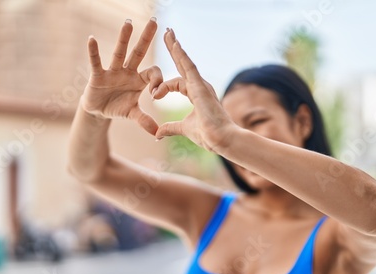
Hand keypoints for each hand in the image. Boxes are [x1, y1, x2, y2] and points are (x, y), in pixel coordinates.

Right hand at [82, 18, 162, 134]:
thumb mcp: (132, 114)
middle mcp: (128, 71)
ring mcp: (113, 71)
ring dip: (124, 38)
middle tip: (154, 21)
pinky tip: (91, 39)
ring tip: (129, 22)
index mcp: (139, 80)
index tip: (156, 94)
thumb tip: (156, 133)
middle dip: (147, 38)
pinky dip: (94, 52)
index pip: (153, 73)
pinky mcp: (98, 75)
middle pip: (139, 52)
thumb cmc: (118, 107)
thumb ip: (144, 120)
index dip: (157, 81)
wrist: (99, 110)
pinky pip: (96, 62)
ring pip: (120, 53)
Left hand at [153, 28, 235, 151]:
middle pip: (183, 64)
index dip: (163, 86)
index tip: (154, 95)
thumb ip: (170, 128)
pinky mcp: (201, 86)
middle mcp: (199, 86)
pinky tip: (174, 44)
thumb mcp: (183, 129)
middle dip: (174, 49)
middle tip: (167, 33)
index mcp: (195, 94)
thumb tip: (158, 134)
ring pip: (185, 62)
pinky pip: (189, 67)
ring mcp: (201, 85)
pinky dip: (181, 55)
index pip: (176, 82)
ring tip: (168, 32)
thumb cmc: (208, 135)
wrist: (221, 140)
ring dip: (176, 47)